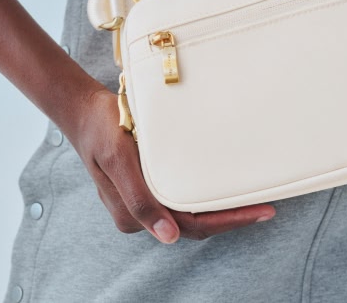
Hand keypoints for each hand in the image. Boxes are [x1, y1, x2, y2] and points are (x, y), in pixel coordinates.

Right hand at [60, 83, 277, 242]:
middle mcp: (139, 213)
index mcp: (133, 214)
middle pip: (193, 224)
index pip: (190, 226)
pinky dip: (201, 196)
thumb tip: (169, 237)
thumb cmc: (100, 127)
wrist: (82, 109)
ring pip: (187, 212)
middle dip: (229, 218)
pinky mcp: (144, 185)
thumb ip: (140, 199)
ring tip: (249, 199)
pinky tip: (217, 187)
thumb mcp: (118, 157)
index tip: (260, 212)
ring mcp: (141, 200)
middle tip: (264, 208)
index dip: (228, 221)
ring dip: (217, 209)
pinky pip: (178, 197)